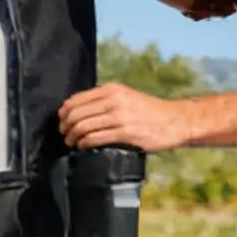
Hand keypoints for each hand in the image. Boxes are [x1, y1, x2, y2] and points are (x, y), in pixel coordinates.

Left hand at [59, 84, 195, 151]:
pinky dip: (84, 144)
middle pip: (76, 114)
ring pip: (83, 126)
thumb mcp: (126, 97)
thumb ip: (104, 100)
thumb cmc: (148, 111)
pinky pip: (95, 138)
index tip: (61, 120)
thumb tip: (77, 110)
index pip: (77, 99)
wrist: (175, 120)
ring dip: (72, 137)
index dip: (64, 112)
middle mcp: (114, 100)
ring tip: (71, 142)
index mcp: (112, 89)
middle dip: (65, 126)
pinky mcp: (125, 133)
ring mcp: (119, 116)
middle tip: (64, 134)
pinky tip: (83, 146)